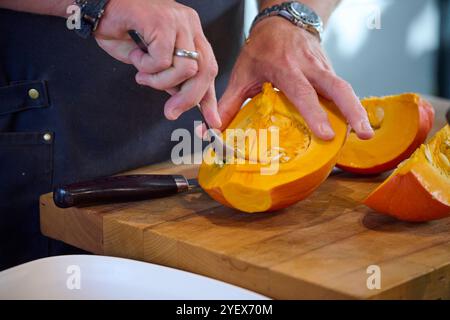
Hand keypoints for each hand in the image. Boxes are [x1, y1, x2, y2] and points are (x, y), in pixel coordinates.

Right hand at [94, 0, 220, 127]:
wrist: (97, 5)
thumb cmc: (121, 26)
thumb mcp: (150, 59)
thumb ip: (169, 76)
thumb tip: (181, 98)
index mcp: (191, 33)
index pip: (209, 67)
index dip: (210, 97)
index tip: (212, 121)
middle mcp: (190, 25)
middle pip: (205, 71)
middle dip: (188, 98)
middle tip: (170, 111)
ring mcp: (178, 21)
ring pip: (186, 69)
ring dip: (160, 81)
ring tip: (142, 73)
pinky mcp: (162, 21)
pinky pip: (162, 60)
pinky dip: (146, 67)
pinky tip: (135, 56)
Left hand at [217, 18, 373, 139]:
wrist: (281, 22)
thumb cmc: (261, 50)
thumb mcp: (242, 74)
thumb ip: (229, 103)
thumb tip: (213, 130)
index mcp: (285, 68)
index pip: (303, 92)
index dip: (315, 113)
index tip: (325, 134)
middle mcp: (309, 66)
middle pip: (337, 87)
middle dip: (352, 111)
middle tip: (364, 134)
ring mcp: (323, 66)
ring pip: (345, 86)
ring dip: (357, 109)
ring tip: (366, 133)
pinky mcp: (330, 69)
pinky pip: (341, 87)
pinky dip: (350, 104)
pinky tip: (354, 123)